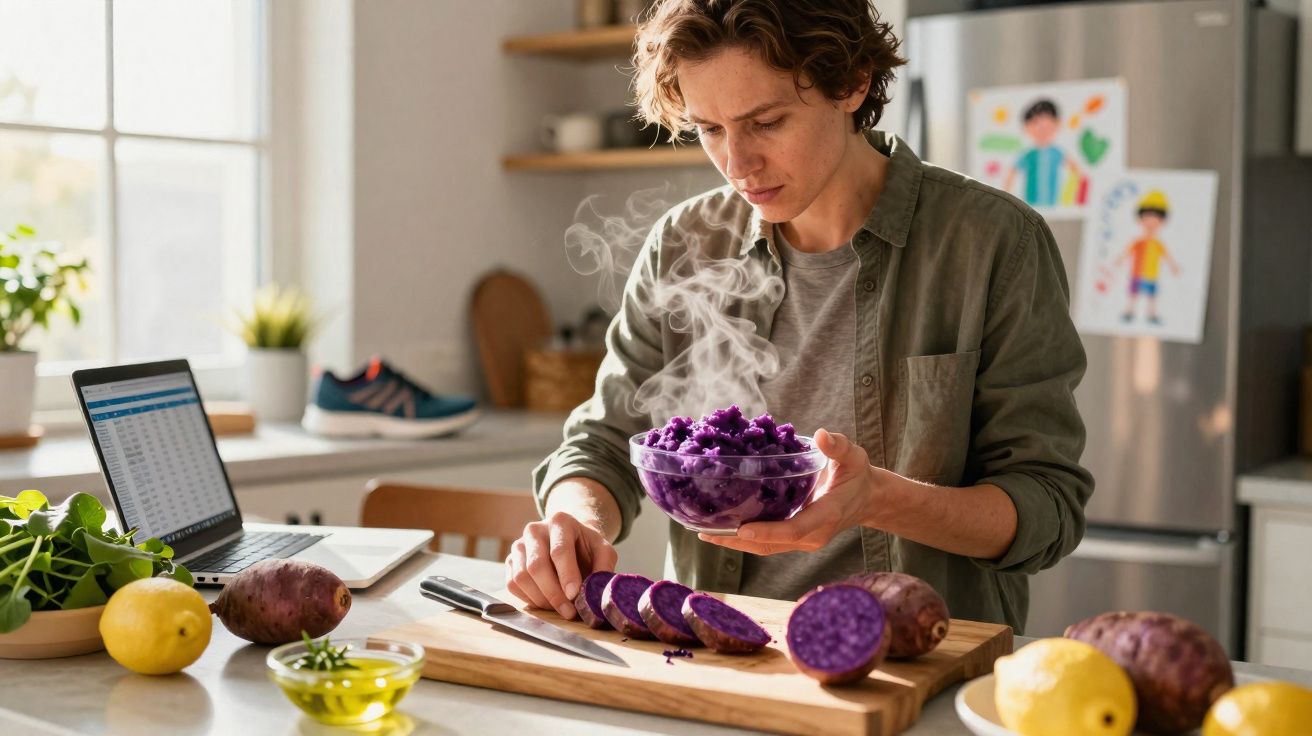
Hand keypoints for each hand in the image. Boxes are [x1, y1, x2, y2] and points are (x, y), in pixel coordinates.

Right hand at [506, 511, 617, 618]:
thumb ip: (604, 567)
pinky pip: (512, 585)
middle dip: (553, 593)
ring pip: (521, 577)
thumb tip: (597, 591)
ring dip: (541, 599)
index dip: (567, 575)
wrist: (570, 540)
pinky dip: (529, 599)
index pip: (559, 551)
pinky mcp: (510, 560)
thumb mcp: (603, 550)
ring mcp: (519, 544)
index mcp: (560, 522)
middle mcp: (535, 530)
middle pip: (536, 566)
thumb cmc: (586, 547)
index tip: (575, 595)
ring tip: (560, 608)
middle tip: (569, 611)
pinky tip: (546, 602)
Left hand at [698, 429, 879, 554]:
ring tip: (704, 534)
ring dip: (735, 543)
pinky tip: (721, 529)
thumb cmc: (857, 475)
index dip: (767, 531)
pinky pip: (767, 542)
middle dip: (738, 541)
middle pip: (771, 544)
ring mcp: (803, 540)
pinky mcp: (795, 538)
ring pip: (765, 547)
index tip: (742, 530)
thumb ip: (838, 447)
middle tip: (705, 534)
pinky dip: (744, 539)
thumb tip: (822, 436)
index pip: (793, 529)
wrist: (867, 498)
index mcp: (826, 515)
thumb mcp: (853, 457)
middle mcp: (812, 534)